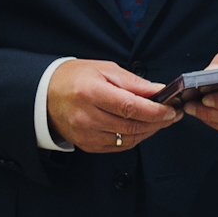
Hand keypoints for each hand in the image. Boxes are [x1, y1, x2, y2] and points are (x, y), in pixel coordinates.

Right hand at [46, 60, 179, 152]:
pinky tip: (142, 129)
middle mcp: (87, 117)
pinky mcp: (87, 145)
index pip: (130, 107)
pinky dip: (134, 138)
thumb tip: (159, 91)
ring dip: (149, 131)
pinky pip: (118, 146)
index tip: (171, 109)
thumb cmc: (75, 78)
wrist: (45, 95)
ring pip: (127, 139)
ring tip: (160, 121)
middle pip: (131, 126)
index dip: (155, 111)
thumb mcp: (105, 70)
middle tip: (172, 115)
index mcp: (92, 93)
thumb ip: (134, 82)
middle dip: (158, 122)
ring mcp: (86, 134)